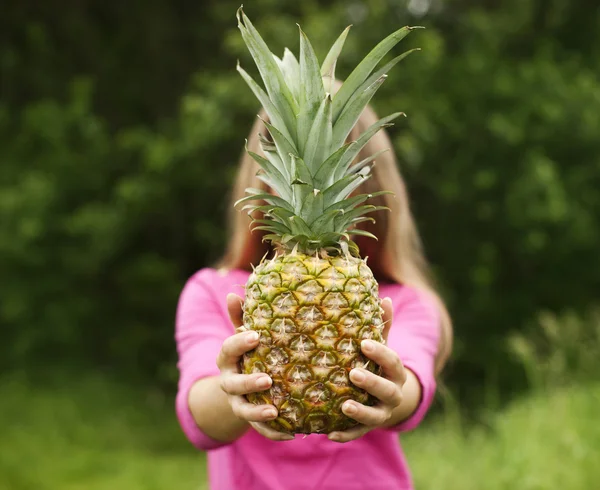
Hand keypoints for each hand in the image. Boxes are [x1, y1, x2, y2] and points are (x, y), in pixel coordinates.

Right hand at [217, 293, 294, 440]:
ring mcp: (239, 402)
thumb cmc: (250, 353)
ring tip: (275, 410)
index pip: (228, 349)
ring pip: (243, 409)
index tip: (256, 335)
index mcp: (228, 358)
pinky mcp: (251, 419)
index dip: (239, 342)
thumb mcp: (245, 336)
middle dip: (249, 382)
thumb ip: (241, 317)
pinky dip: (273, 432)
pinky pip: (260, 429)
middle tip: (268, 379)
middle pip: (234, 383)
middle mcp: (230, 381)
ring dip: (258, 411)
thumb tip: (233, 292)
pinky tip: (291, 432)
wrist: (242, 386)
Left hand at [328, 297, 408, 442]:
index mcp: (395, 372)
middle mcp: (391, 394)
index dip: (380, 353)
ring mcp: (380, 413)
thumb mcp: (381, 346)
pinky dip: (344, 435)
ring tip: (344, 406)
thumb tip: (385, 298)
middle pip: (386, 390)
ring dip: (360, 412)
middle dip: (371, 383)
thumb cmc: (378, 365)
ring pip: (374, 416)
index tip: (364, 344)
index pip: (392, 361)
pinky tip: (329, 434)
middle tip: (353, 374)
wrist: (387, 399)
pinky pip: (356, 434)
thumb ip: (382, 326)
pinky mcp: (366, 427)